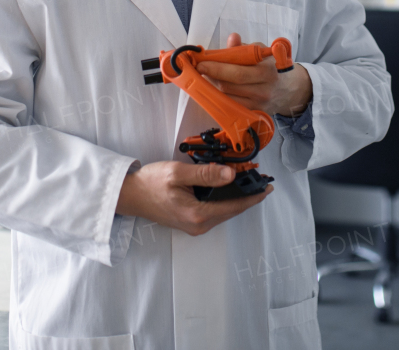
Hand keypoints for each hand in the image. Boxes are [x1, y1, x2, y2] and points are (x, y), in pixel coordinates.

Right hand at [115, 161, 269, 235]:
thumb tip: (230, 174)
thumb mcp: (178, 172)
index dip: (253, 196)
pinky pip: (215, 212)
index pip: (235, 206)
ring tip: (248, 182)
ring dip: (237, 198)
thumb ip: (205, 174)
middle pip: (232, 210)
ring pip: (225, 211)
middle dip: (248, 196)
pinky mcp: (191, 222)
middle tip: (260, 180)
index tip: (267, 187)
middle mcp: (199, 225)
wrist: (130, 195)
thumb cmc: (150, 183)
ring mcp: (195, 226)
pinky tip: (228, 189)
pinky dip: (225, 201)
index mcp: (198, 214)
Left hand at [197, 33, 312, 117]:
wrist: (288, 89)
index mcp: (266, 72)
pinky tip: (217, 88)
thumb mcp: (261, 52)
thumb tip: (232, 38)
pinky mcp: (254, 113)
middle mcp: (263, 91)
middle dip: (212, 77)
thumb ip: (244, 47)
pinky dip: (221, 97)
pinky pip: (232, 106)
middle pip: (229, 87)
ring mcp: (259, 105)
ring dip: (214, 87)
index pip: (237, 73)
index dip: (217, 68)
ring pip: (227, 98)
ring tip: (209, 76)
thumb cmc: (271, 67)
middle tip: (201, 68)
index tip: (201, 63)